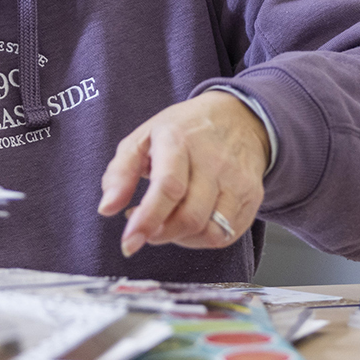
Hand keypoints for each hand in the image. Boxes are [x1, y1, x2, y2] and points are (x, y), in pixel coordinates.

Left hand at [97, 91, 269, 255]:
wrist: (239, 117)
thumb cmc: (185, 130)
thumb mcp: (143, 137)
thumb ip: (120, 172)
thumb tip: (107, 208)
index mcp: (180, 140)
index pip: (169, 187)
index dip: (147, 219)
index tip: (129, 241)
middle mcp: (214, 160)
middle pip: (189, 217)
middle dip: (160, 234)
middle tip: (146, 228)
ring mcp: (237, 179)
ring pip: (210, 231)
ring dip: (181, 239)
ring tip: (168, 222)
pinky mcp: (252, 196)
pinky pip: (226, 235)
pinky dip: (202, 239)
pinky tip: (191, 223)